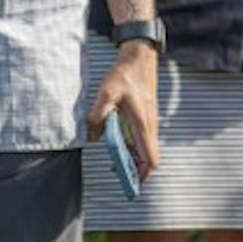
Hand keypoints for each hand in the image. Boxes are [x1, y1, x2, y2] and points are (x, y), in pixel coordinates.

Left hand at [86, 42, 159, 180]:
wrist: (139, 56)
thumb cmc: (125, 74)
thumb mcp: (106, 93)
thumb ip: (97, 116)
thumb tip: (91, 137)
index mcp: (142, 124)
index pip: (150, 158)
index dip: (142, 175)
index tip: (131, 185)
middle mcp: (149, 125)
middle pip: (150, 158)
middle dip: (138, 172)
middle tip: (121, 178)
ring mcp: (149, 121)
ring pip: (147, 149)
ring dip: (135, 160)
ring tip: (118, 165)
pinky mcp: (146, 116)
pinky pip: (144, 139)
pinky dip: (135, 148)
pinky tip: (120, 145)